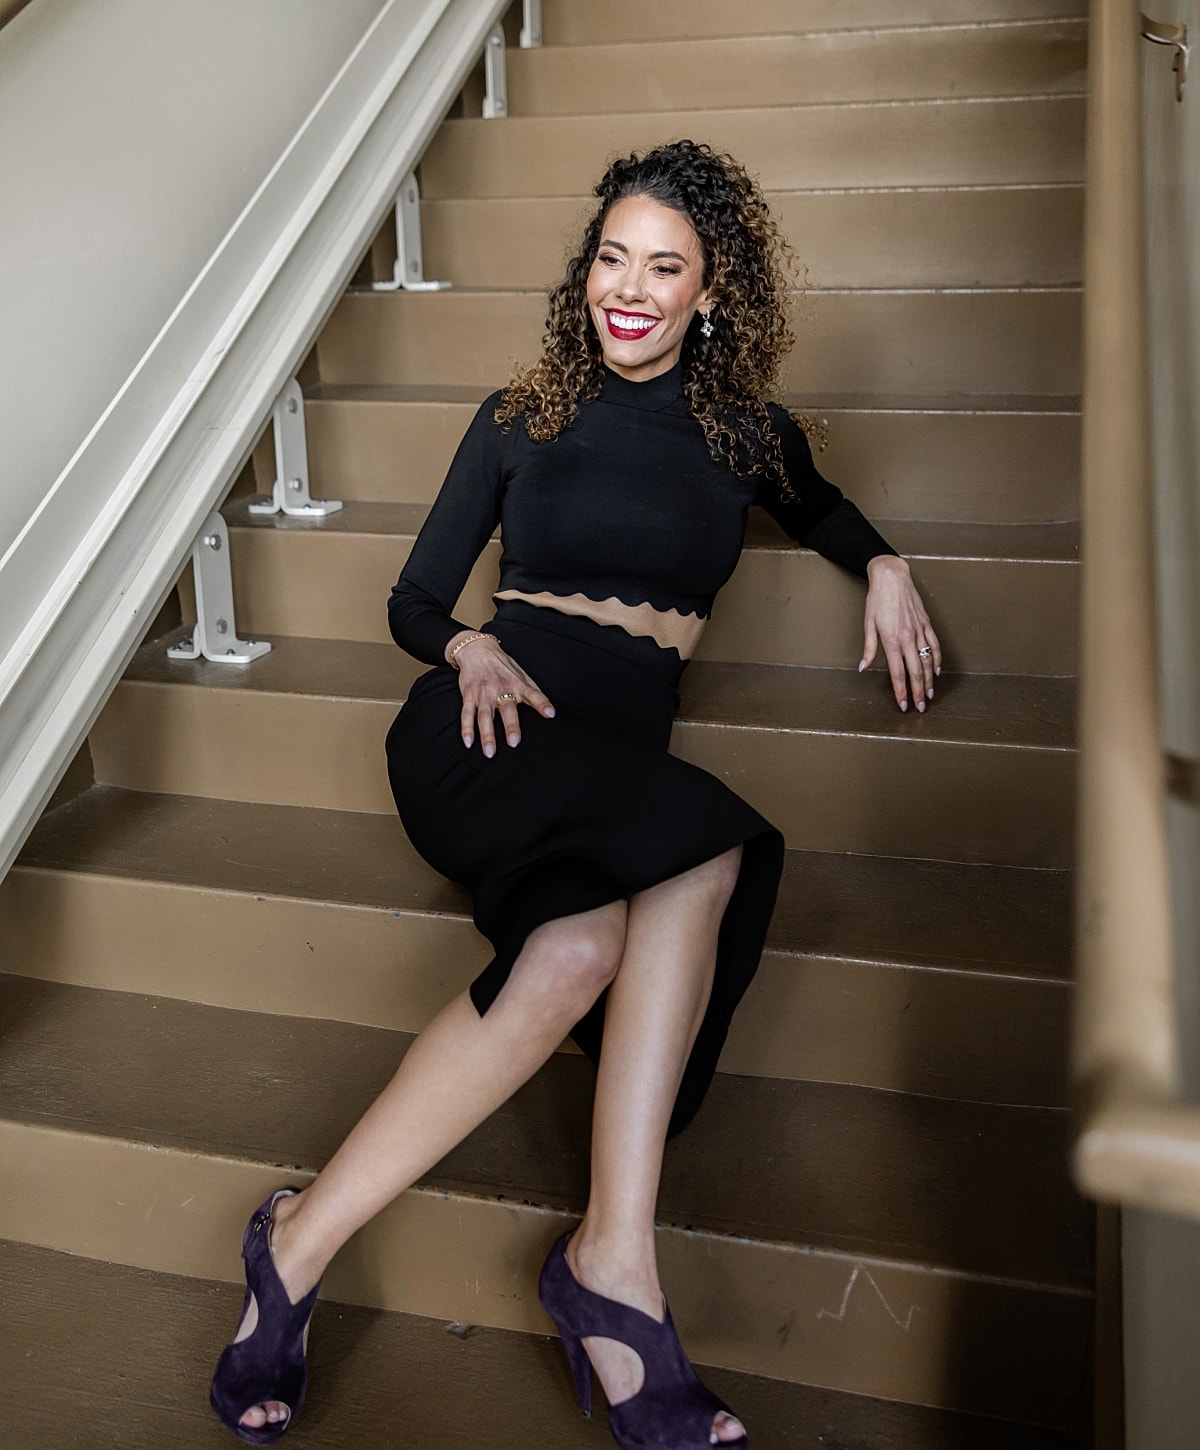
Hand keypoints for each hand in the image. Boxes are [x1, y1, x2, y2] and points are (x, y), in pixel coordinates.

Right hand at [446, 631, 555, 756]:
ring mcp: (483, 693)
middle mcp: (500, 689)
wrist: (476, 649)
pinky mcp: (469, 696)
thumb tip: (549, 708)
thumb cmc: (502, 664)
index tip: (550, 713)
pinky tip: (469, 742)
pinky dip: (466, 729)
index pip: (533, 694)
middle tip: (514, 742)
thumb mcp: (520, 673)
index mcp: (517, 684)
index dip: (542, 703)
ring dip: (487, 735)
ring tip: (490, 752)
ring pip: (484, 716)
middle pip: (506, 709)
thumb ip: (533, 691)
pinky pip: (466, 714)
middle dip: (510, 725)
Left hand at [860, 556, 941, 712]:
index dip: (900, 690)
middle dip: (919, 691)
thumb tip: (864, 667)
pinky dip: (938, 659)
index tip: (903, 704)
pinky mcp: (927, 623)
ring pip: (929, 661)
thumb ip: (869, 648)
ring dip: (930, 680)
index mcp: (891, 639)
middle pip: (916, 671)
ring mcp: (919, 630)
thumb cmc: (877, 599)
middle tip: (920, 706)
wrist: (892, 577)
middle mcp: (908, 637)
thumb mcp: (868, 624)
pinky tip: (938, 671)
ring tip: (930, 694)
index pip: (897, 672)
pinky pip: (935, 645)